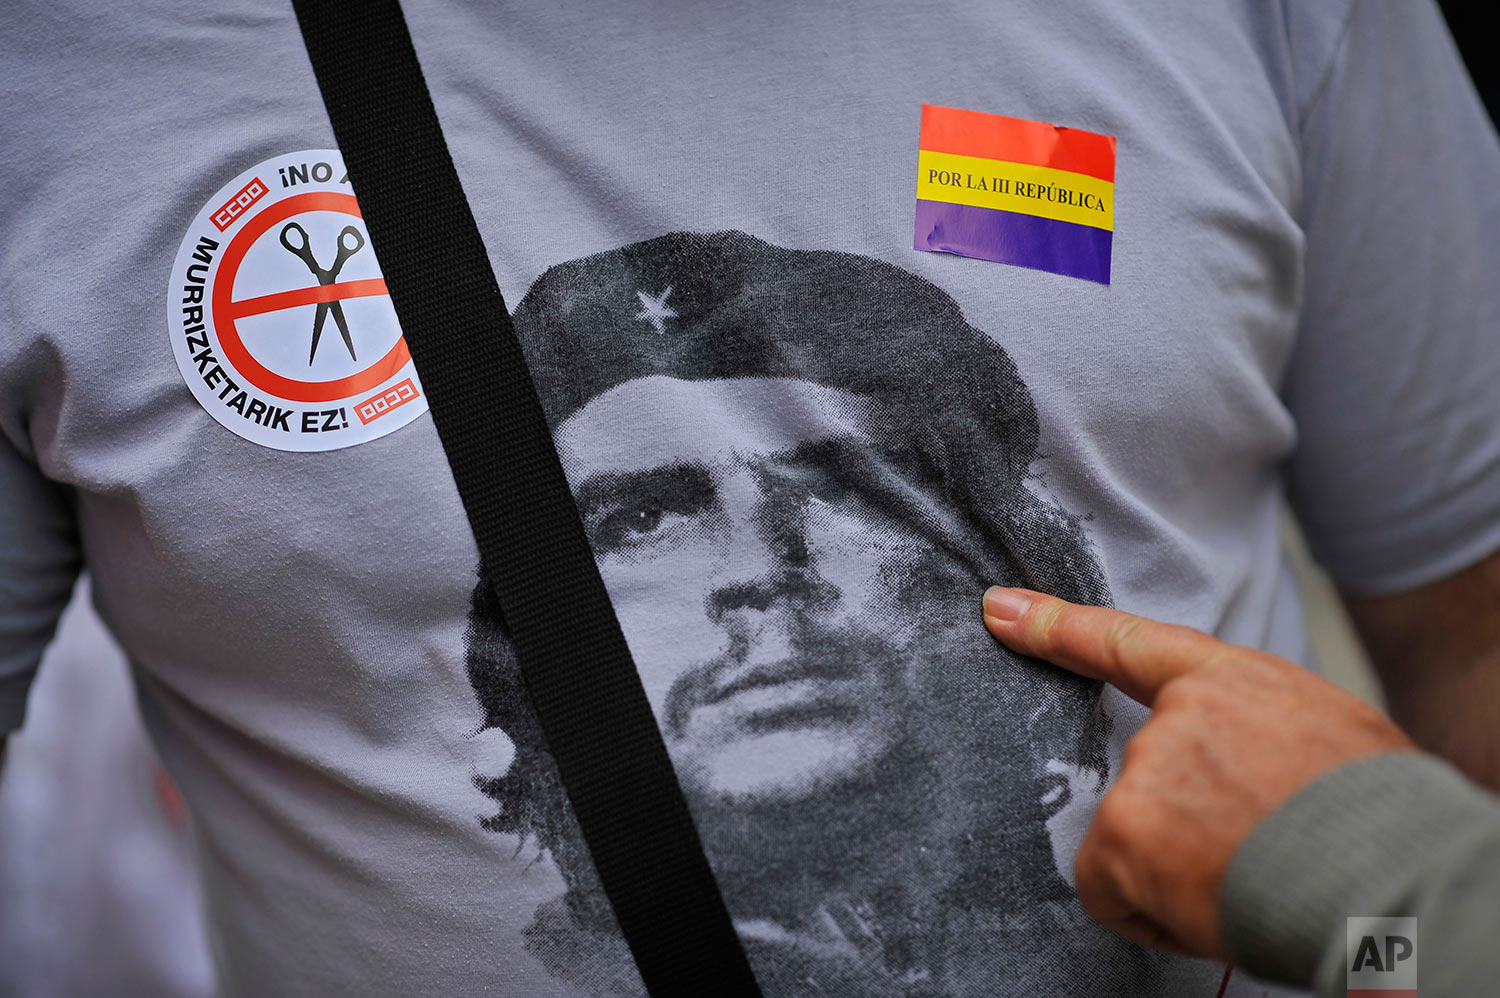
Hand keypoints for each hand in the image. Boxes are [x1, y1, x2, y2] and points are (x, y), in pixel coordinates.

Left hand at [981, 587, 1414, 958]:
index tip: (999, 609)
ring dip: (1179, 873)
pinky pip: (1112, 889)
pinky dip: (1154, 914)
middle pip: (1146, 781)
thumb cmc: (1379, 818)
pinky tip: (1215, 906)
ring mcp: (1145, 769)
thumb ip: (1251, 734)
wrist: (1394, 871)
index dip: (1058, 625)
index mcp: (1232, 681)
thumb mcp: (1326, 738)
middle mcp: (1174, 717)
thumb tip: (1229, 774)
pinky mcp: (1123, 829)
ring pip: (1134, 842)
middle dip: (1187, 826)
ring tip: (1253, 877)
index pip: (1128, 644)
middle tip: (1260, 848)